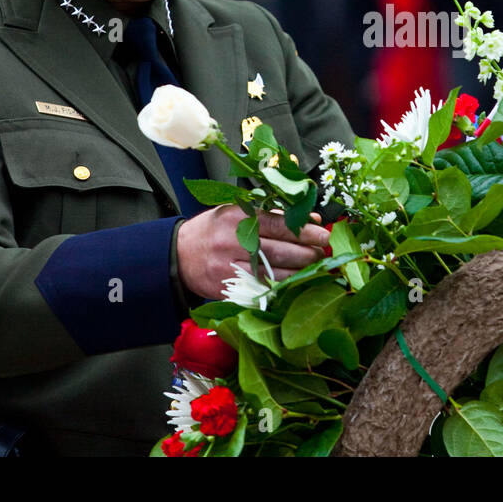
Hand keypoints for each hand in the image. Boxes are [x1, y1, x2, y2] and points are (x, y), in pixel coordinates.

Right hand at [176, 204, 328, 298]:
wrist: (178, 254)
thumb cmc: (212, 230)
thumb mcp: (237, 212)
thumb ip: (272, 215)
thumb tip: (310, 220)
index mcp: (238, 218)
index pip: (280, 224)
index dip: (305, 230)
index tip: (324, 233)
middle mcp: (234, 242)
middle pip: (281, 251)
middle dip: (307, 253)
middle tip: (322, 252)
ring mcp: (230, 267)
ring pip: (274, 273)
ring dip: (299, 272)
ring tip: (313, 267)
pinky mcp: (228, 288)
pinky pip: (261, 289)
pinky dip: (281, 287)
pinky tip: (293, 282)